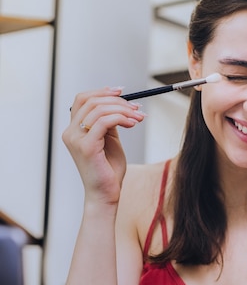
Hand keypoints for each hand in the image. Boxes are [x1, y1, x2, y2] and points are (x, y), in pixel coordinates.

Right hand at [62, 87, 145, 205]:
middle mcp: (70, 132)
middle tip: (136, 108)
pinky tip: (132, 124)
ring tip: (138, 118)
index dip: (102, 92)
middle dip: (117, 101)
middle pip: (91, 101)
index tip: (122, 91)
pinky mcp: (86, 147)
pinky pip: (103, 122)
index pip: (82, 99)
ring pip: (99, 110)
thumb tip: (121, 103)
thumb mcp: (109, 139)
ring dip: (123, 110)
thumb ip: (109, 122)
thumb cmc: (109, 169)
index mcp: (73, 129)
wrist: (106, 193)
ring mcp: (76, 139)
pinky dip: (121, 118)